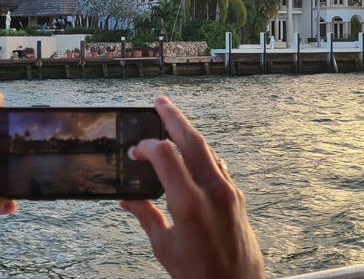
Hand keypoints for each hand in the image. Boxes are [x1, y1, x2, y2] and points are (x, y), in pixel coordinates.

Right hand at [121, 96, 263, 278]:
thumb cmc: (199, 274)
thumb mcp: (164, 246)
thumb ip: (145, 216)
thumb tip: (127, 200)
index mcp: (188, 203)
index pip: (165, 156)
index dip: (145, 147)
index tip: (134, 152)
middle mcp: (212, 191)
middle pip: (192, 140)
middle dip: (174, 118)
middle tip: (160, 102)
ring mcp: (229, 192)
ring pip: (207, 150)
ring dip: (189, 134)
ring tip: (173, 122)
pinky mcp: (237, 197)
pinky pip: (217, 165)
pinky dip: (201, 154)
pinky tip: (190, 154)